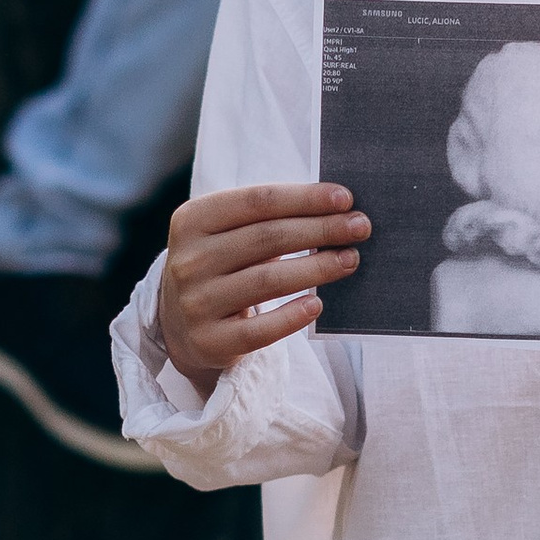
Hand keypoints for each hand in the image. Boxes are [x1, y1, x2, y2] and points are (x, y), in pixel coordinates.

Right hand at [162, 182, 370, 389]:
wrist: (179, 324)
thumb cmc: (220, 265)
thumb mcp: (227, 233)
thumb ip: (268, 217)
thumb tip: (336, 208)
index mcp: (192, 220)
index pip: (257, 201)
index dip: (304, 198)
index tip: (345, 198)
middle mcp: (189, 260)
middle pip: (267, 238)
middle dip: (320, 229)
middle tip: (360, 227)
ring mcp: (195, 302)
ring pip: (267, 281)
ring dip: (316, 268)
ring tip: (350, 259)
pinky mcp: (208, 341)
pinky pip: (258, 330)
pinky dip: (291, 316)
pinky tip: (317, 305)